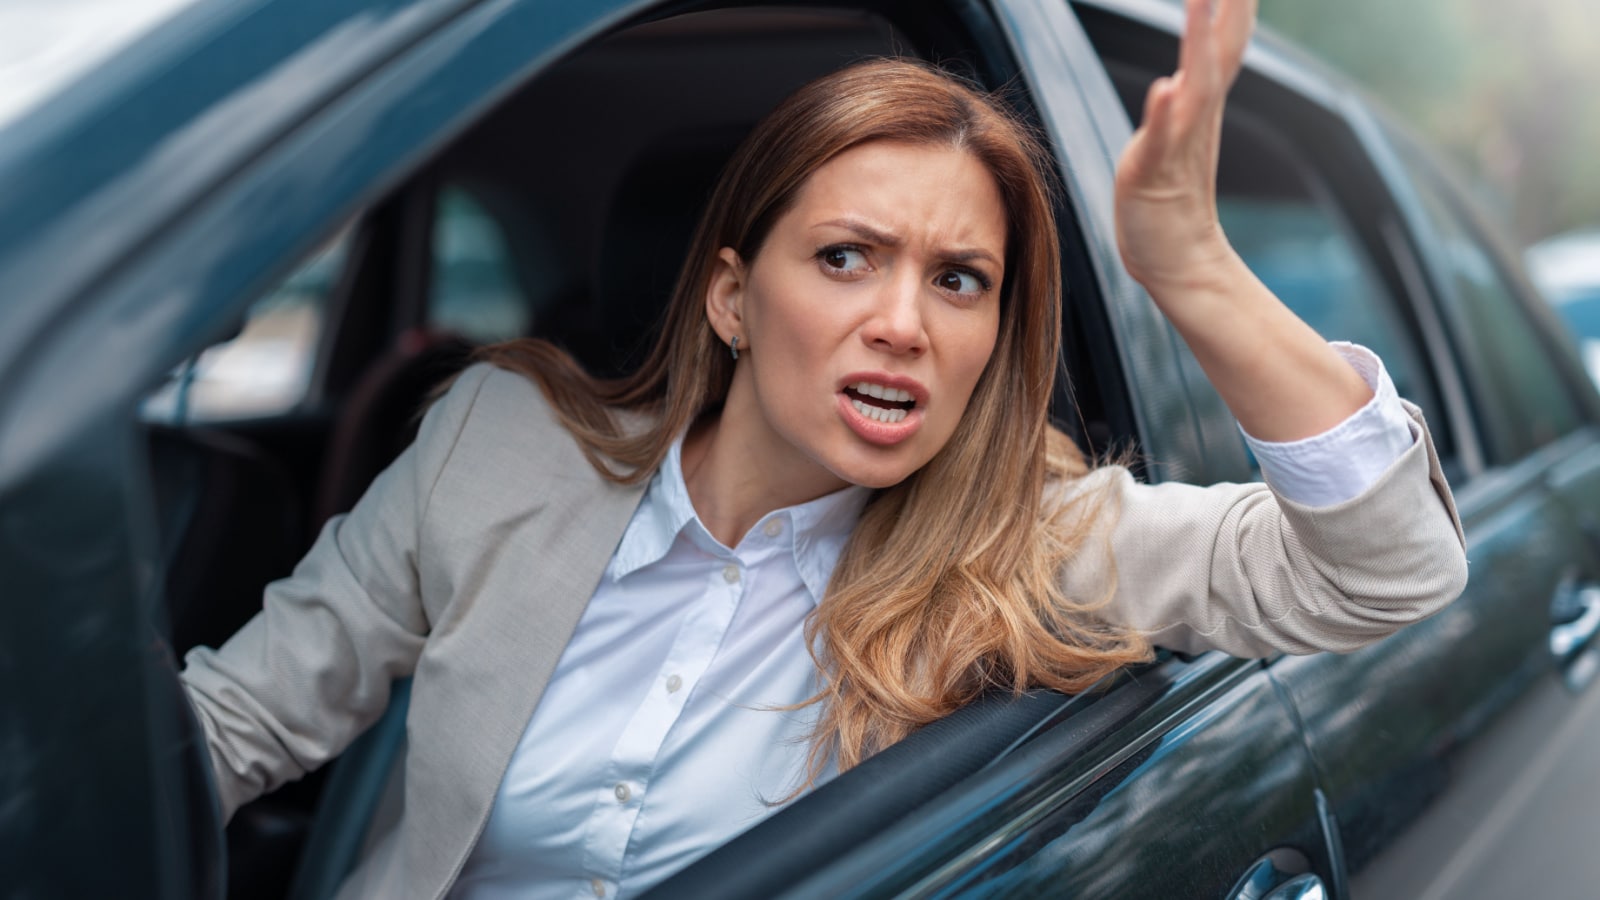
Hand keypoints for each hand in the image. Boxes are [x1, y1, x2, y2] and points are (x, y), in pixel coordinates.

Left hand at [1114, 0, 1256, 294]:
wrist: (1178, 261)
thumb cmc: (1169, 197)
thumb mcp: (1172, 135)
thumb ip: (1181, 100)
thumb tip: (1179, 71)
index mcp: (1201, 105)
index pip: (1225, 43)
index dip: (1234, 5)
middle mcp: (1197, 119)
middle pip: (1222, 53)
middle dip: (1228, 8)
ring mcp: (1178, 146)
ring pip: (1196, 88)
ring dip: (1199, 44)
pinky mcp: (1153, 175)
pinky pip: (1160, 141)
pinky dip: (1164, 114)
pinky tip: (1166, 88)